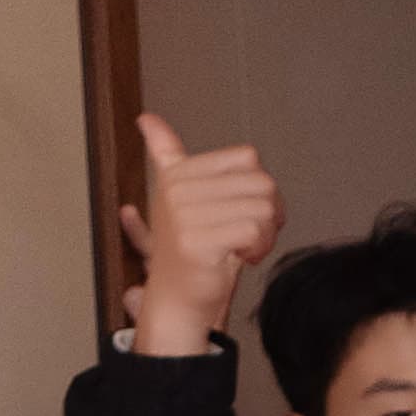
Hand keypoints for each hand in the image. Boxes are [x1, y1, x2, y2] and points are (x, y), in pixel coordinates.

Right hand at [118, 114, 280, 357]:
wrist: (178, 296)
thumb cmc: (192, 246)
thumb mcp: (180, 194)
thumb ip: (165, 154)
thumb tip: (147, 119)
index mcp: (177, 173)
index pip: (248, 158)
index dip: (257, 185)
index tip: (239, 207)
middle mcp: (176, 189)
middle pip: (262, 183)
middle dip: (268, 212)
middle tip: (248, 234)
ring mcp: (183, 215)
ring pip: (264, 207)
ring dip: (266, 234)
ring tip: (244, 247)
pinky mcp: (196, 241)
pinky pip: (255, 230)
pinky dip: (259, 248)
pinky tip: (242, 258)